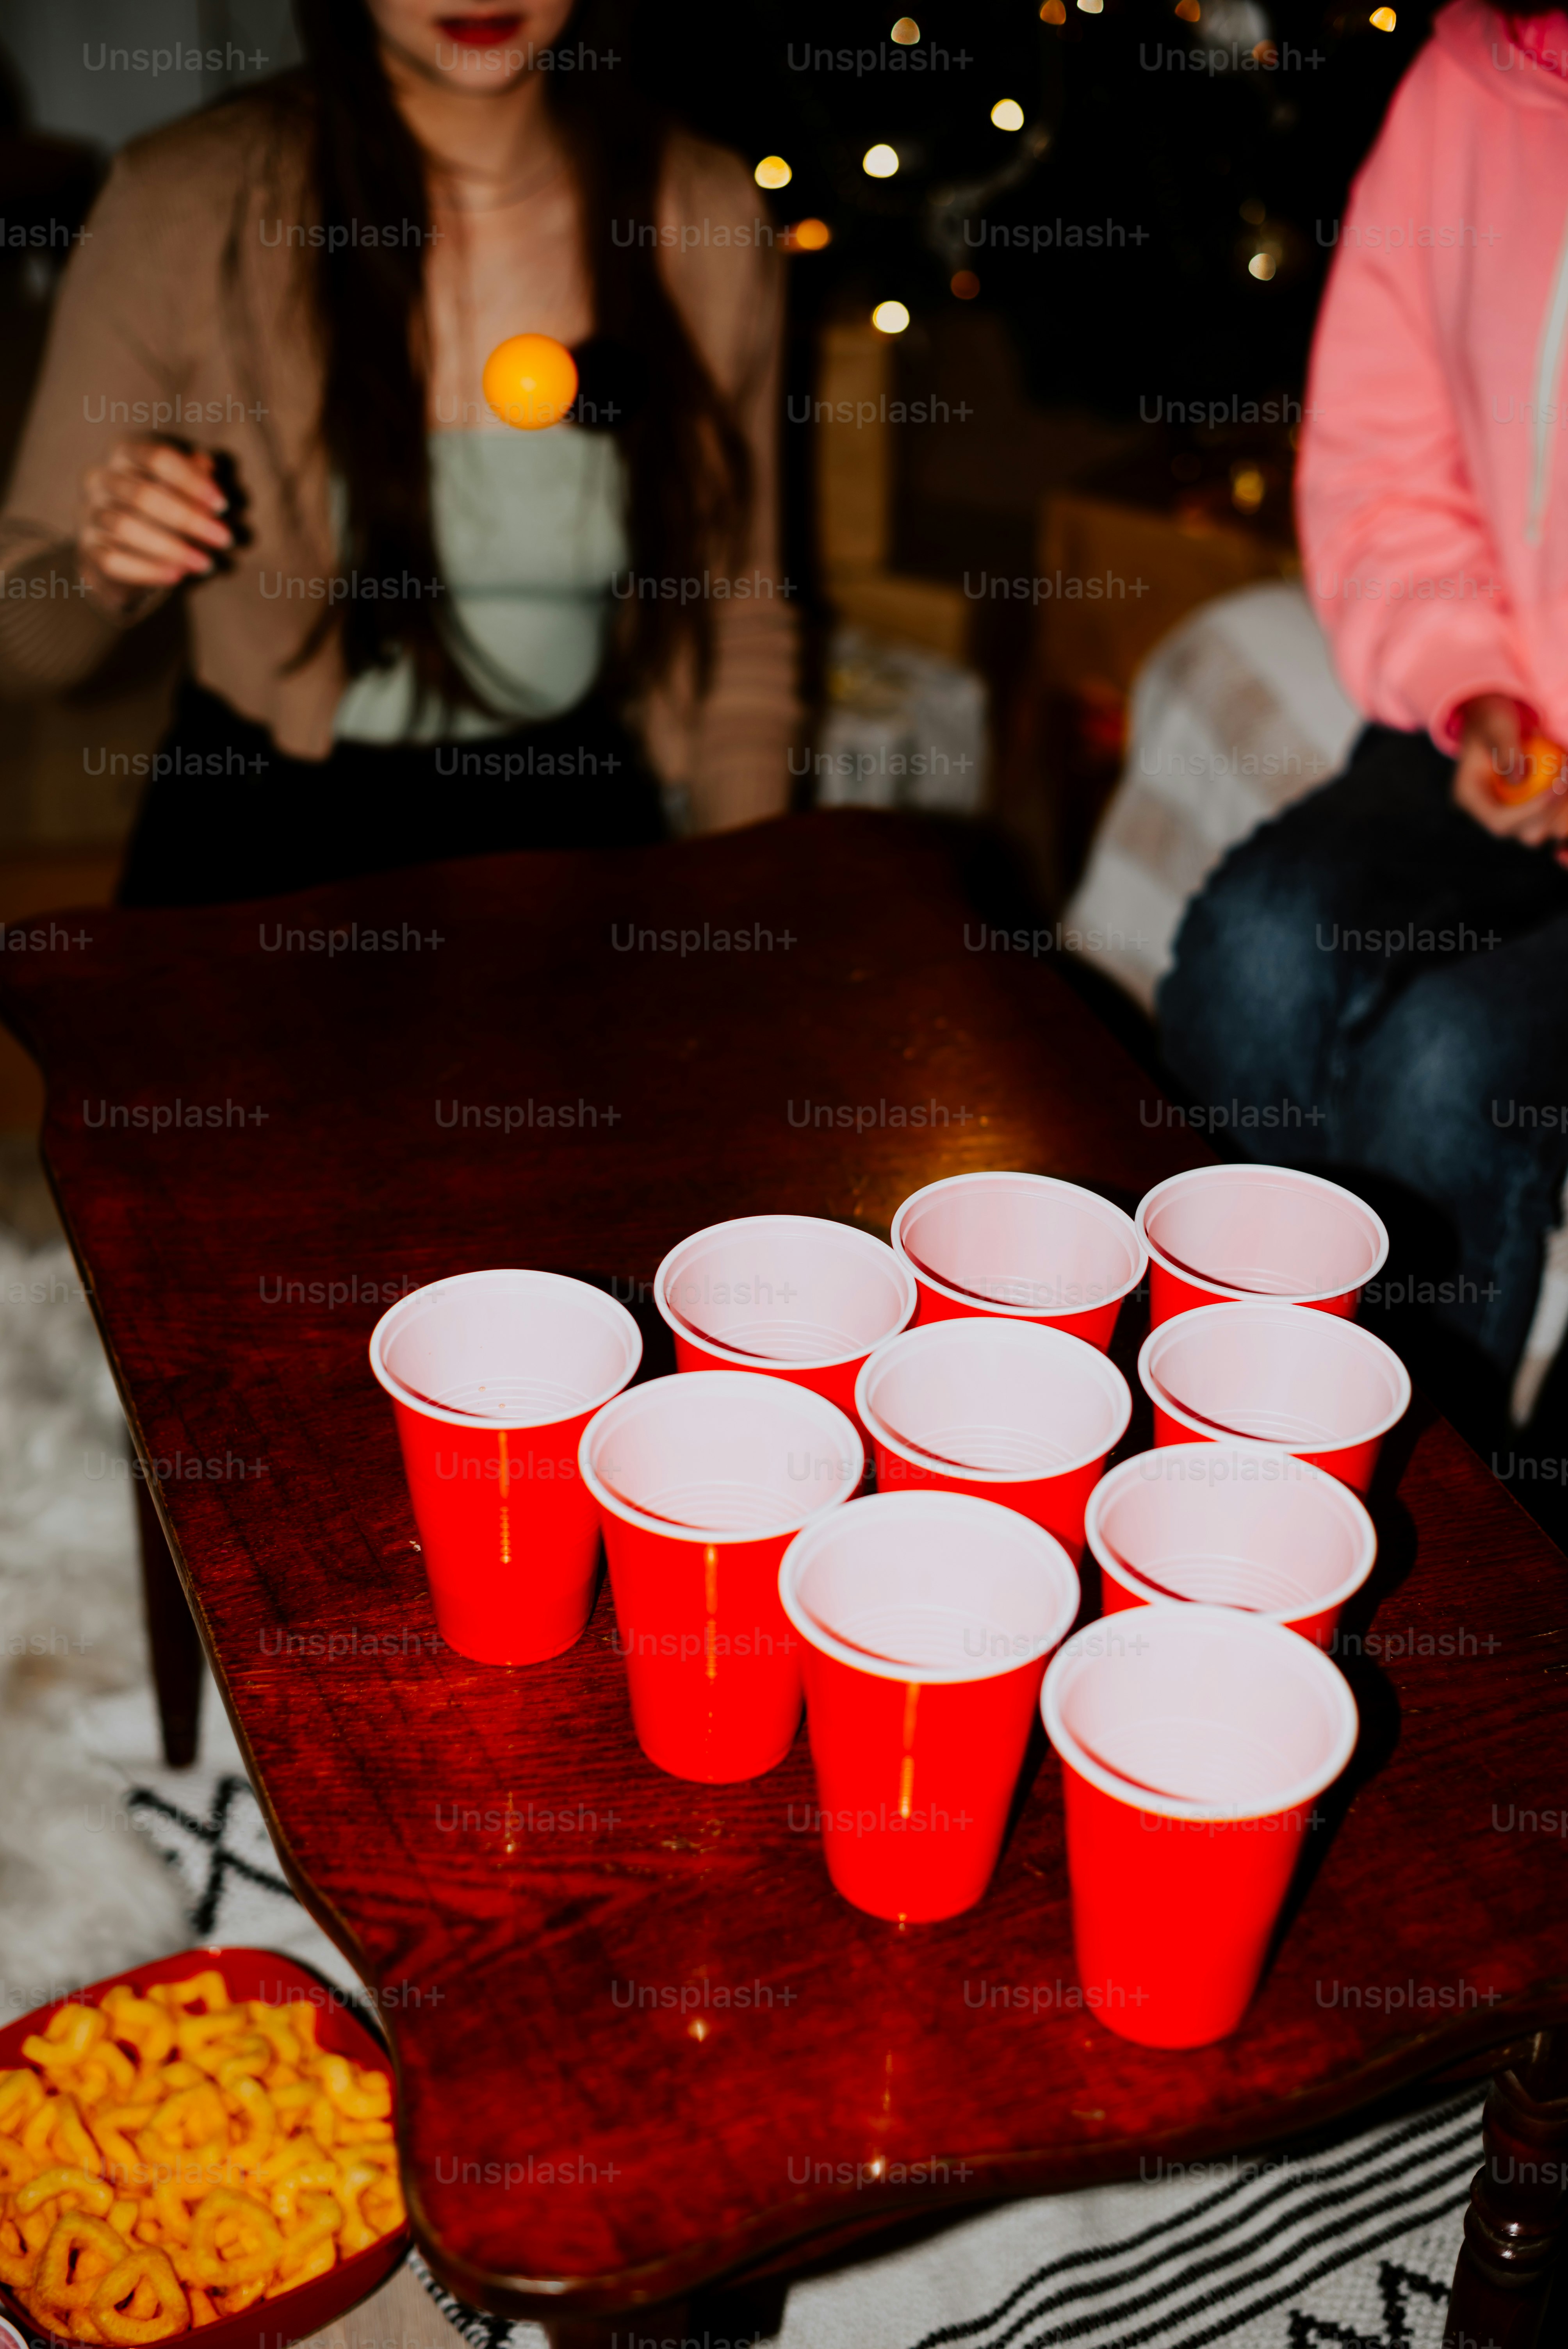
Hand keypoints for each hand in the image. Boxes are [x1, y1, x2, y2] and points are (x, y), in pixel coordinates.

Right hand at [76, 439, 233, 612]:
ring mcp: (90, 513)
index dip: (192, 481)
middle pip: (143, 494)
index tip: (222, 505)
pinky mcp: (88, 548)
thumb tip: (207, 464)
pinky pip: (114, 560)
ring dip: (172, 548)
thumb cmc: (161, 509)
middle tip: (224, 539)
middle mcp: (100, 478)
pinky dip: (148, 570)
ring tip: (205, 563)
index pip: (157, 457)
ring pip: (127, 528)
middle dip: (188, 519)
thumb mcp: (180, 487)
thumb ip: (193, 475)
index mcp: (125, 453)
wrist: (123, 548)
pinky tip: (177, 576)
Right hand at [1451, 693, 1567, 849]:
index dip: (1531, 811)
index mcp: (1470, 797)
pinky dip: (1563, 806)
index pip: (1499, 821)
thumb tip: (1519, 780)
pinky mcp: (1526, 808)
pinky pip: (1550, 818)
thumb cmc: (1492, 717)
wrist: (1493, 720)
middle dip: (1552, 814)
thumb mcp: (1496, 724)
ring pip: (1541, 831)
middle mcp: (1488, 812)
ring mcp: (1508, 812)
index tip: (1558, 787)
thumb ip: (1506, 749)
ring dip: (1562, 812)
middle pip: (1523, 833)